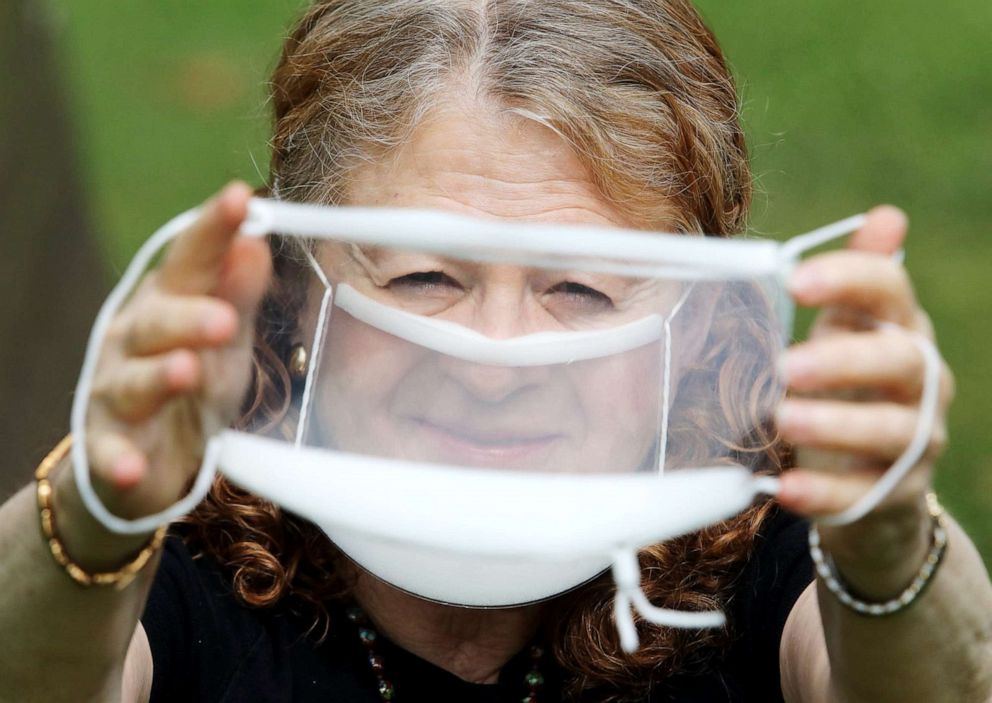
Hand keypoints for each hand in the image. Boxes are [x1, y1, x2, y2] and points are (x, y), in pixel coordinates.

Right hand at [82, 183, 270, 521]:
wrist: (149, 456)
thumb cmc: (194, 380)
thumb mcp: (228, 337)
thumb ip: (239, 292)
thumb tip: (256, 241)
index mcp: (169, 302)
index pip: (190, 259)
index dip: (212, 229)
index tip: (239, 197)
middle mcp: (134, 338)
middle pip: (159, 321)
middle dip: (190, 317)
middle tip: (226, 320)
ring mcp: (115, 391)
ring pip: (133, 381)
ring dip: (157, 377)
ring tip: (185, 371)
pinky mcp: (106, 445)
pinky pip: (108, 451)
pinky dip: (117, 458)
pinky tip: (131, 466)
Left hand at [774, 206, 954, 593]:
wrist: (872, 481)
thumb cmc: (849, 389)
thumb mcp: (848, 332)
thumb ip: (855, 284)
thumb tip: (888, 216)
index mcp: (900, 330)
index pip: (890, 291)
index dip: (849, 279)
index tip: (793, 280)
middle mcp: (920, 382)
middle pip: (902, 363)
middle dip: (846, 361)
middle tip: (786, 366)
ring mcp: (916, 441)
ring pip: (892, 432)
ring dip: (836, 425)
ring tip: (783, 421)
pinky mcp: (895, 494)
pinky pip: (865, 495)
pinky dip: (824, 493)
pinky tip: (783, 490)